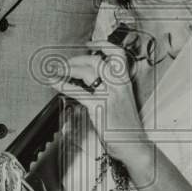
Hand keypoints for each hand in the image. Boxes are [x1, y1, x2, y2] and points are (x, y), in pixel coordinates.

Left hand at [57, 40, 147, 163]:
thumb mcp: (123, 101)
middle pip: (97, 60)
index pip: (118, 54)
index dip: (102, 45)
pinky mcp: (99, 108)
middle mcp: (118, 86)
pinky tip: (56, 83)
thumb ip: (111, 89)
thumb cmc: (128, 127)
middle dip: (77, 59)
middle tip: (67, 63)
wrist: (135, 146)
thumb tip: (92, 80)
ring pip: (87, 71)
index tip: (90, 44)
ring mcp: (109, 96)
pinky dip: (64, 85)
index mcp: (125, 83)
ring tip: (58, 71)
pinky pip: (79, 92)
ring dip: (69, 68)